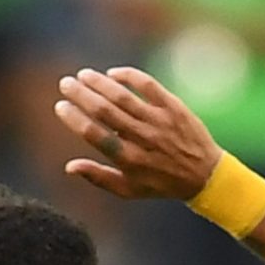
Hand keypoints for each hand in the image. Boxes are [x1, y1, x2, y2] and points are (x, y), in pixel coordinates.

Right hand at [56, 66, 221, 200]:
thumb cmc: (161, 183)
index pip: (94, 134)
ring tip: (83, 75)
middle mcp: (142, 138)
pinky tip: (113, 74)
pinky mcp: (173, 107)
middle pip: (105, 111)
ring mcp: (158, 121)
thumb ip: (98, 177)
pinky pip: (148, 86)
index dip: (74, 118)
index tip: (61, 106)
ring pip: (123, 96)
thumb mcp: (129, 190)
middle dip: (81, 95)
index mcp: (128, 160)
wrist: (204, 175)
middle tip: (66, 83)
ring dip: (100, 82)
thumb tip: (69, 167)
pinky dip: (129, 76)